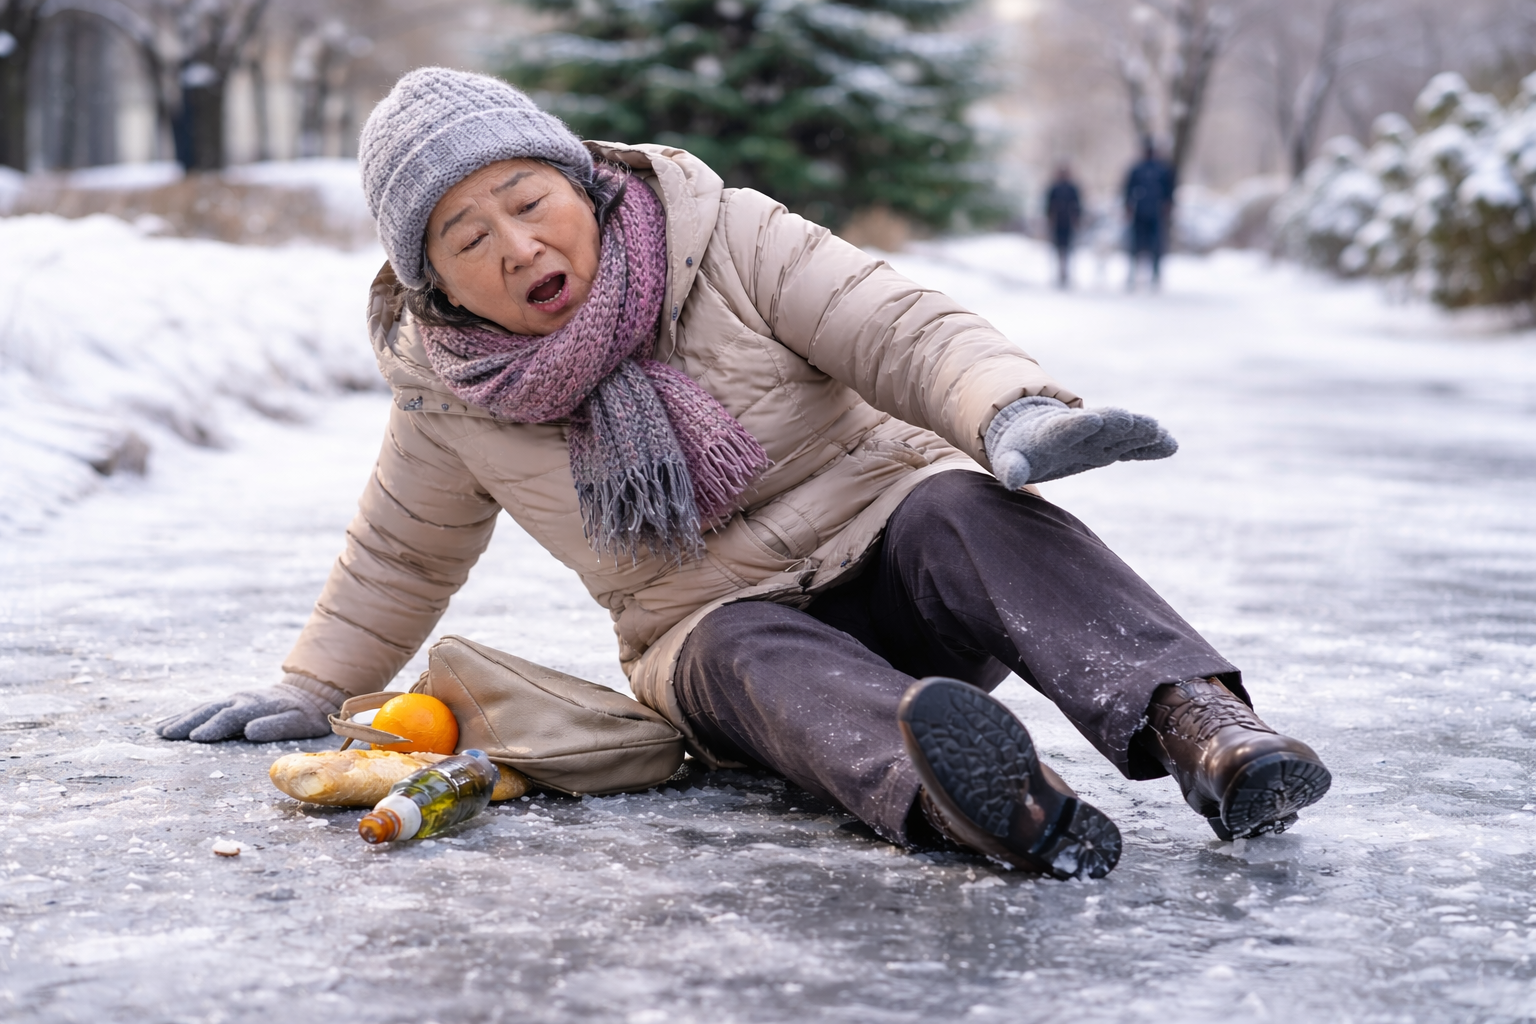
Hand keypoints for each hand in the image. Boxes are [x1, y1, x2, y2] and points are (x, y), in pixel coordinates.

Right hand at [156, 675, 344, 742]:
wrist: (309, 693)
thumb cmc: (305, 714)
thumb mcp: (299, 721)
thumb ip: (275, 725)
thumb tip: (249, 730)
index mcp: (255, 706)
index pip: (230, 717)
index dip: (213, 727)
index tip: (195, 737)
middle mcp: (240, 700)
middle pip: (210, 711)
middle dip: (187, 722)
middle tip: (165, 734)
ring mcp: (234, 699)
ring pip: (203, 708)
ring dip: (181, 718)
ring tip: (160, 730)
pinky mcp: (231, 702)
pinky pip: (206, 708)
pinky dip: (187, 714)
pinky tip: (173, 723)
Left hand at [985, 396, 1176, 487]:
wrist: (1037, 433)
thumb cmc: (1020, 450)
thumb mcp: (1010, 460)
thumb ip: (1012, 469)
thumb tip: (1011, 480)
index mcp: (1051, 433)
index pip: (1063, 428)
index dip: (1076, 425)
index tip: (1092, 418)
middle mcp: (1079, 431)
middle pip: (1100, 425)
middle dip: (1113, 423)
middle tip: (1130, 420)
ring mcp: (1098, 437)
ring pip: (1121, 432)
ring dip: (1139, 432)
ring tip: (1158, 431)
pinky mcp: (1111, 446)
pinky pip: (1133, 447)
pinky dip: (1149, 447)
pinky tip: (1171, 445)